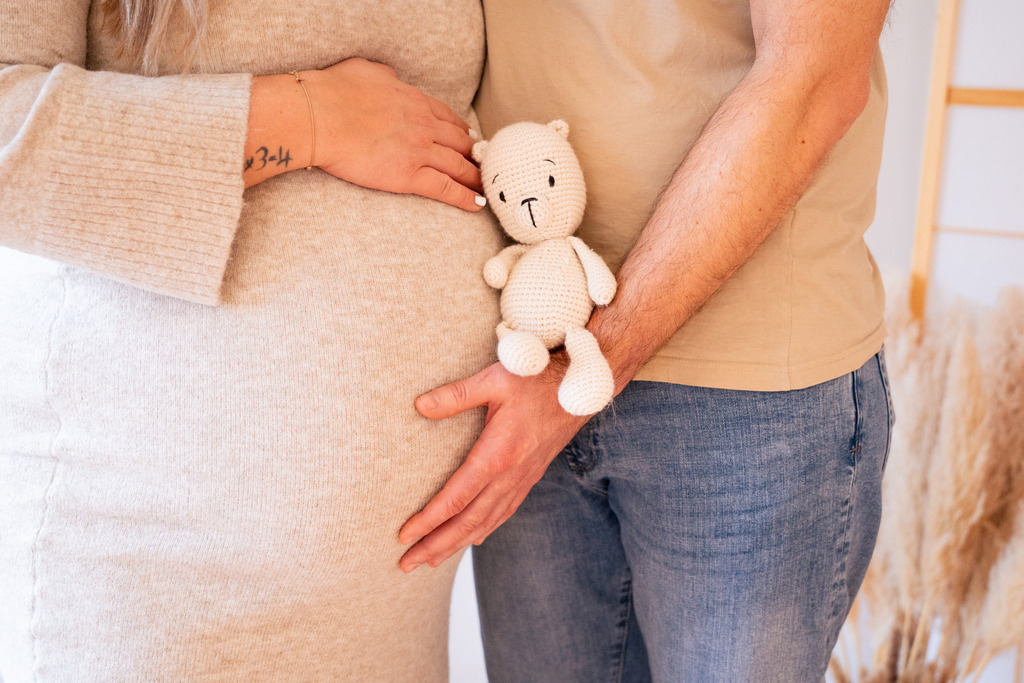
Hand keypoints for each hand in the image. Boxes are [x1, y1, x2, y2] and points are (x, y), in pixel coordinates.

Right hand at [307, 59, 483, 210]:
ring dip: (476, 177)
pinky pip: (445, 188)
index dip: (462, 130)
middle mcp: (423, 124)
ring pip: (458, 166)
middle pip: (460, 142)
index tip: (471, 138)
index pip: (447, 117)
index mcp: (413, 99)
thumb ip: (383, 74)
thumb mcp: (365, 70)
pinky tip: (477, 203)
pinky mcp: (408, 175)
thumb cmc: (333, 91)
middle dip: (475, 155)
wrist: (319, 115)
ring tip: (488, 187)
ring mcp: (419, 150)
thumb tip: (389, 76)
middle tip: (486, 165)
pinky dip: (464, 196)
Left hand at [398, 359, 589, 571]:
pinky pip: (504, 513)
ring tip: (429, 561)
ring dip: (456, 544)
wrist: (584, 387)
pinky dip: (484, 530)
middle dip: (435, 545)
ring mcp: (522, 480)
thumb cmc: (539, 379)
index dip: (428, 521)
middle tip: (406, 564)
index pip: (456, 498)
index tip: (403, 536)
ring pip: (486, 523)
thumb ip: (456, 395)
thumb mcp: (495, 380)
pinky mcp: (530, 477)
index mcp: (497, 455)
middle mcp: (510, 475)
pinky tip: (472, 539)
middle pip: (468, 522)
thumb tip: (420, 406)